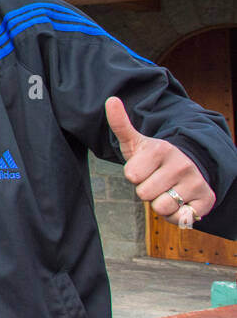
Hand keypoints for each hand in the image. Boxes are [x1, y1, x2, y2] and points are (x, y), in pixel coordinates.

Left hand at [107, 97, 216, 227]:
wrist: (186, 167)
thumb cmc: (153, 158)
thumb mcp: (135, 142)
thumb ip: (120, 124)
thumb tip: (111, 99)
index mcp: (161, 149)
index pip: (132, 176)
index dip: (134, 176)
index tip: (144, 168)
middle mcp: (181, 163)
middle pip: (144, 194)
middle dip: (146, 191)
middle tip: (155, 180)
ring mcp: (196, 181)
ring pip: (161, 207)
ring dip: (160, 203)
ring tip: (167, 190)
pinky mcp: (207, 199)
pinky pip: (180, 218)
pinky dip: (176, 215)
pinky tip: (180, 201)